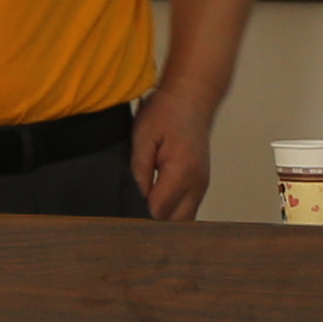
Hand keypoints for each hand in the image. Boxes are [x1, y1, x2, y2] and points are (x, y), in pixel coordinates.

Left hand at [129, 84, 215, 220]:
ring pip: (182, 221)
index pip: (158, 211)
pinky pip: (187, 211)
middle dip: (149, 224)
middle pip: (172, 223)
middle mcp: (197, 183)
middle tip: (126, 217)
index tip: (120, 215)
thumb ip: (139, 170)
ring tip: (139, 213)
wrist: (192, 97)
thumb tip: (135, 199)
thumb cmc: (166, 112)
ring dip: (162, 220)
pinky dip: (171, 214)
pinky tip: (154, 206)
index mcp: (181, 171)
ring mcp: (202, 185)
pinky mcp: (201, 184)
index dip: (137, 216)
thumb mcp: (143, 136)